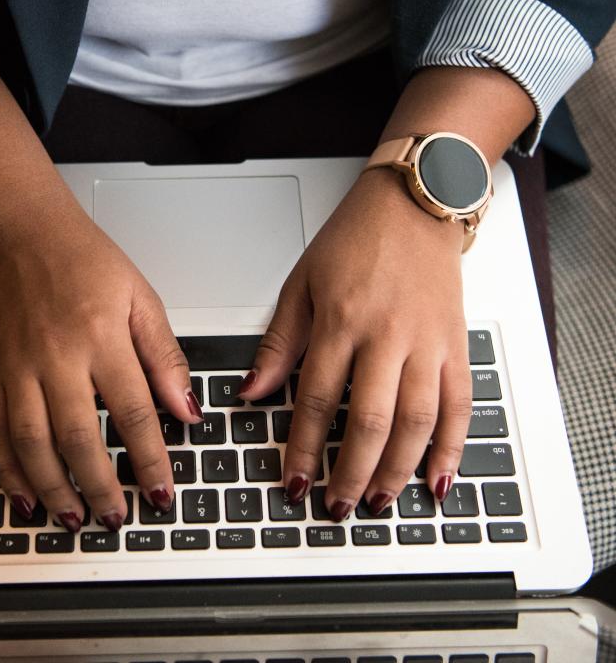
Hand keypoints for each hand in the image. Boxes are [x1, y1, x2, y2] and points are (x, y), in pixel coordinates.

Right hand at [0, 206, 202, 532]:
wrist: (23, 231)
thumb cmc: (84, 259)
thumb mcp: (141, 298)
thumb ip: (165, 357)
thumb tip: (187, 409)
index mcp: (102, 337)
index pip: (133, 414)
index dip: (150, 461)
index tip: (162, 492)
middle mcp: (57, 356)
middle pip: (79, 438)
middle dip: (100, 488)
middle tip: (116, 519)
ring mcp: (18, 366)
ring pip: (32, 443)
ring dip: (53, 488)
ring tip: (73, 518)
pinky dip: (5, 467)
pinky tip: (22, 493)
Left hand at [238, 167, 472, 519]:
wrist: (414, 206)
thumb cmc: (355, 240)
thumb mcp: (302, 284)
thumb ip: (280, 343)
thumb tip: (253, 391)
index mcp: (341, 320)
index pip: (316, 399)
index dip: (303, 447)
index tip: (295, 479)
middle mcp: (387, 336)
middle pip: (368, 421)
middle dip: (350, 473)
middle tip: (335, 505)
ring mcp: (427, 343)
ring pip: (416, 423)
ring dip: (396, 470)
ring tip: (378, 502)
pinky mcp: (457, 345)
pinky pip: (460, 406)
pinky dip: (451, 447)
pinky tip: (437, 478)